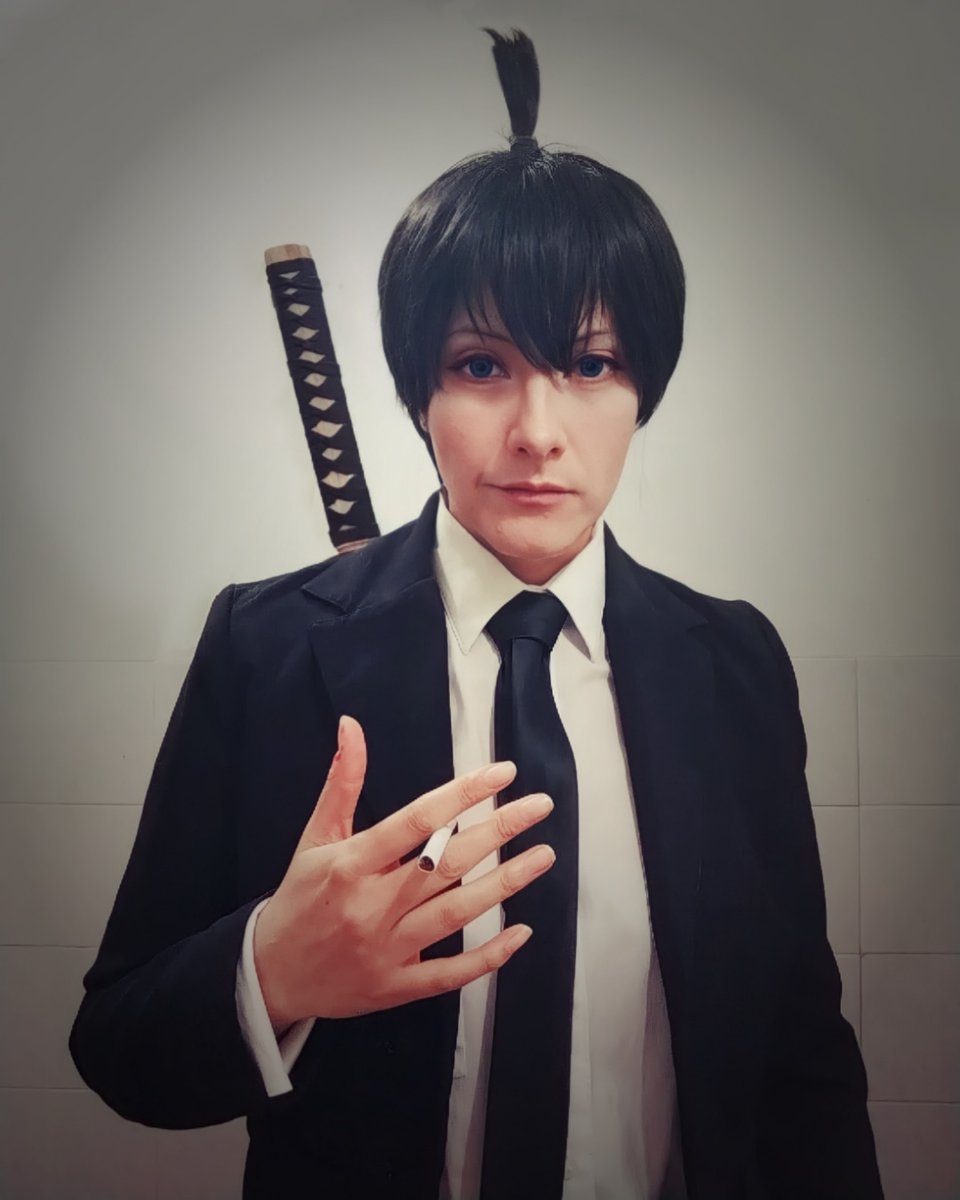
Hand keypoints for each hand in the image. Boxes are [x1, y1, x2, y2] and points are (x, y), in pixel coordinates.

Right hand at [252, 715, 554, 1030]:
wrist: (271, 975)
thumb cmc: (299, 899)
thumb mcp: (315, 837)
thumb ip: (341, 782)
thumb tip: (351, 727)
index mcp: (350, 864)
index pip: (417, 821)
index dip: (463, 794)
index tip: (501, 773)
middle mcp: (371, 906)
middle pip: (445, 864)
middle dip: (497, 831)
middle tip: (539, 806)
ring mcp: (386, 949)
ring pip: (455, 913)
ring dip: (505, 884)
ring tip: (542, 856)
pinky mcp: (396, 985)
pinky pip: (450, 972)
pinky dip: (488, 956)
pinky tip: (520, 932)